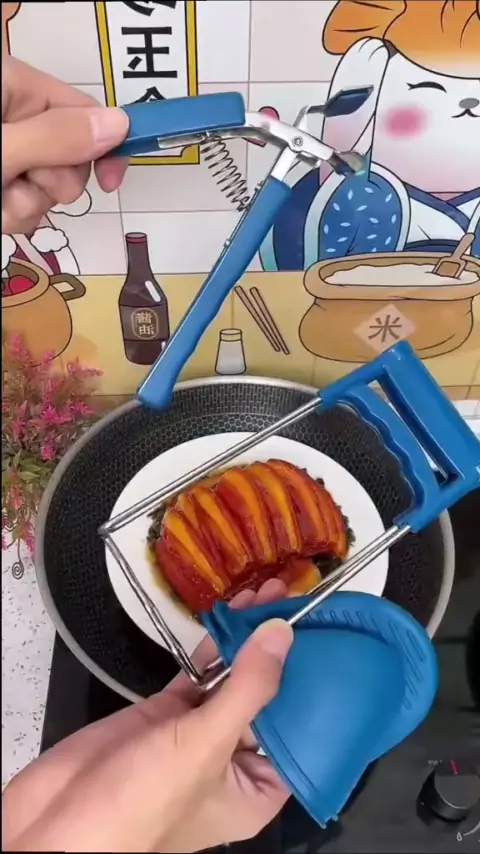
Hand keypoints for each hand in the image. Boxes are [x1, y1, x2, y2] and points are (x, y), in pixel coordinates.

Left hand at [2, 57, 129, 233]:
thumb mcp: (3, 149)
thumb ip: (56, 138)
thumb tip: (119, 125)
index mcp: (15, 86)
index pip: (84, 112)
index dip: (105, 147)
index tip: (111, 183)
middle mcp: (15, 114)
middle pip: (72, 155)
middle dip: (53, 183)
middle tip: (19, 186)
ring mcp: (10, 149)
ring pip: (50, 186)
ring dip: (29, 204)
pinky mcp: (2, 177)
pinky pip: (29, 203)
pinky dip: (14, 214)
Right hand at [2, 580, 292, 852]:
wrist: (59, 818)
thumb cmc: (142, 804)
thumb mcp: (206, 747)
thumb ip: (248, 689)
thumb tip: (283, 634)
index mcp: (256, 788)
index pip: (300, 731)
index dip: (313, 687)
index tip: (325, 638)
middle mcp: (232, 759)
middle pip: (267, 698)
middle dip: (279, 653)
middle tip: (293, 600)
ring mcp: (197, 732)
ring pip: (232, 680)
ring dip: (247, 640)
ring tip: (267, 594)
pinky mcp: (167, 710)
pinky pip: (199, 673)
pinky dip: (213, 646)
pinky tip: (233, 614)